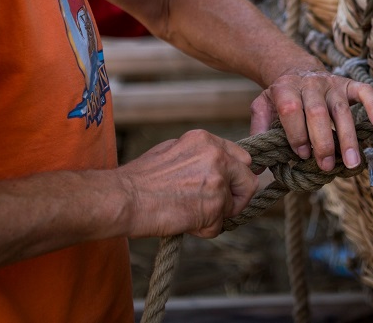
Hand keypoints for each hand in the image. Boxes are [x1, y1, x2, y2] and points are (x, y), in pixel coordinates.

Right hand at [116, 130, 257, 238]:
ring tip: (187, 214)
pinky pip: (218, 226)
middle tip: (218, 208)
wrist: (124, 198)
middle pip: (248, 180)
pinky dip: (202, 230)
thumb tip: (214, 168)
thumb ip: (200, 157)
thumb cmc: (140, 178)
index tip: (229, 187)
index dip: (235, 176)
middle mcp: (217, 156)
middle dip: (236, 197)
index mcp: (206, 140)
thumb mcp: (174, 150)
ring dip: (214, 216)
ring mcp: (218, 181)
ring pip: (232, 206)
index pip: (241, 157)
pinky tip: (182, 222)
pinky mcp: (214, 206)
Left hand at [249, 69, 372, 171]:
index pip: (291, 109)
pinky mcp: (348, 83)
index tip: (300, 155)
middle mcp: (310, 83)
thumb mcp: (263, 107)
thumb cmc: (281, 97)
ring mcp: (331, 83)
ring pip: (341, 109)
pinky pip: (365, 92)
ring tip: (351, 163)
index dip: (296, 133)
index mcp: (285, 87)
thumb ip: (259, 131)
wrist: (296, 70)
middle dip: (322, 142)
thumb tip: (256, 165)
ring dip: (347, 138)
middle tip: (325, 166)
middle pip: (317, 112)